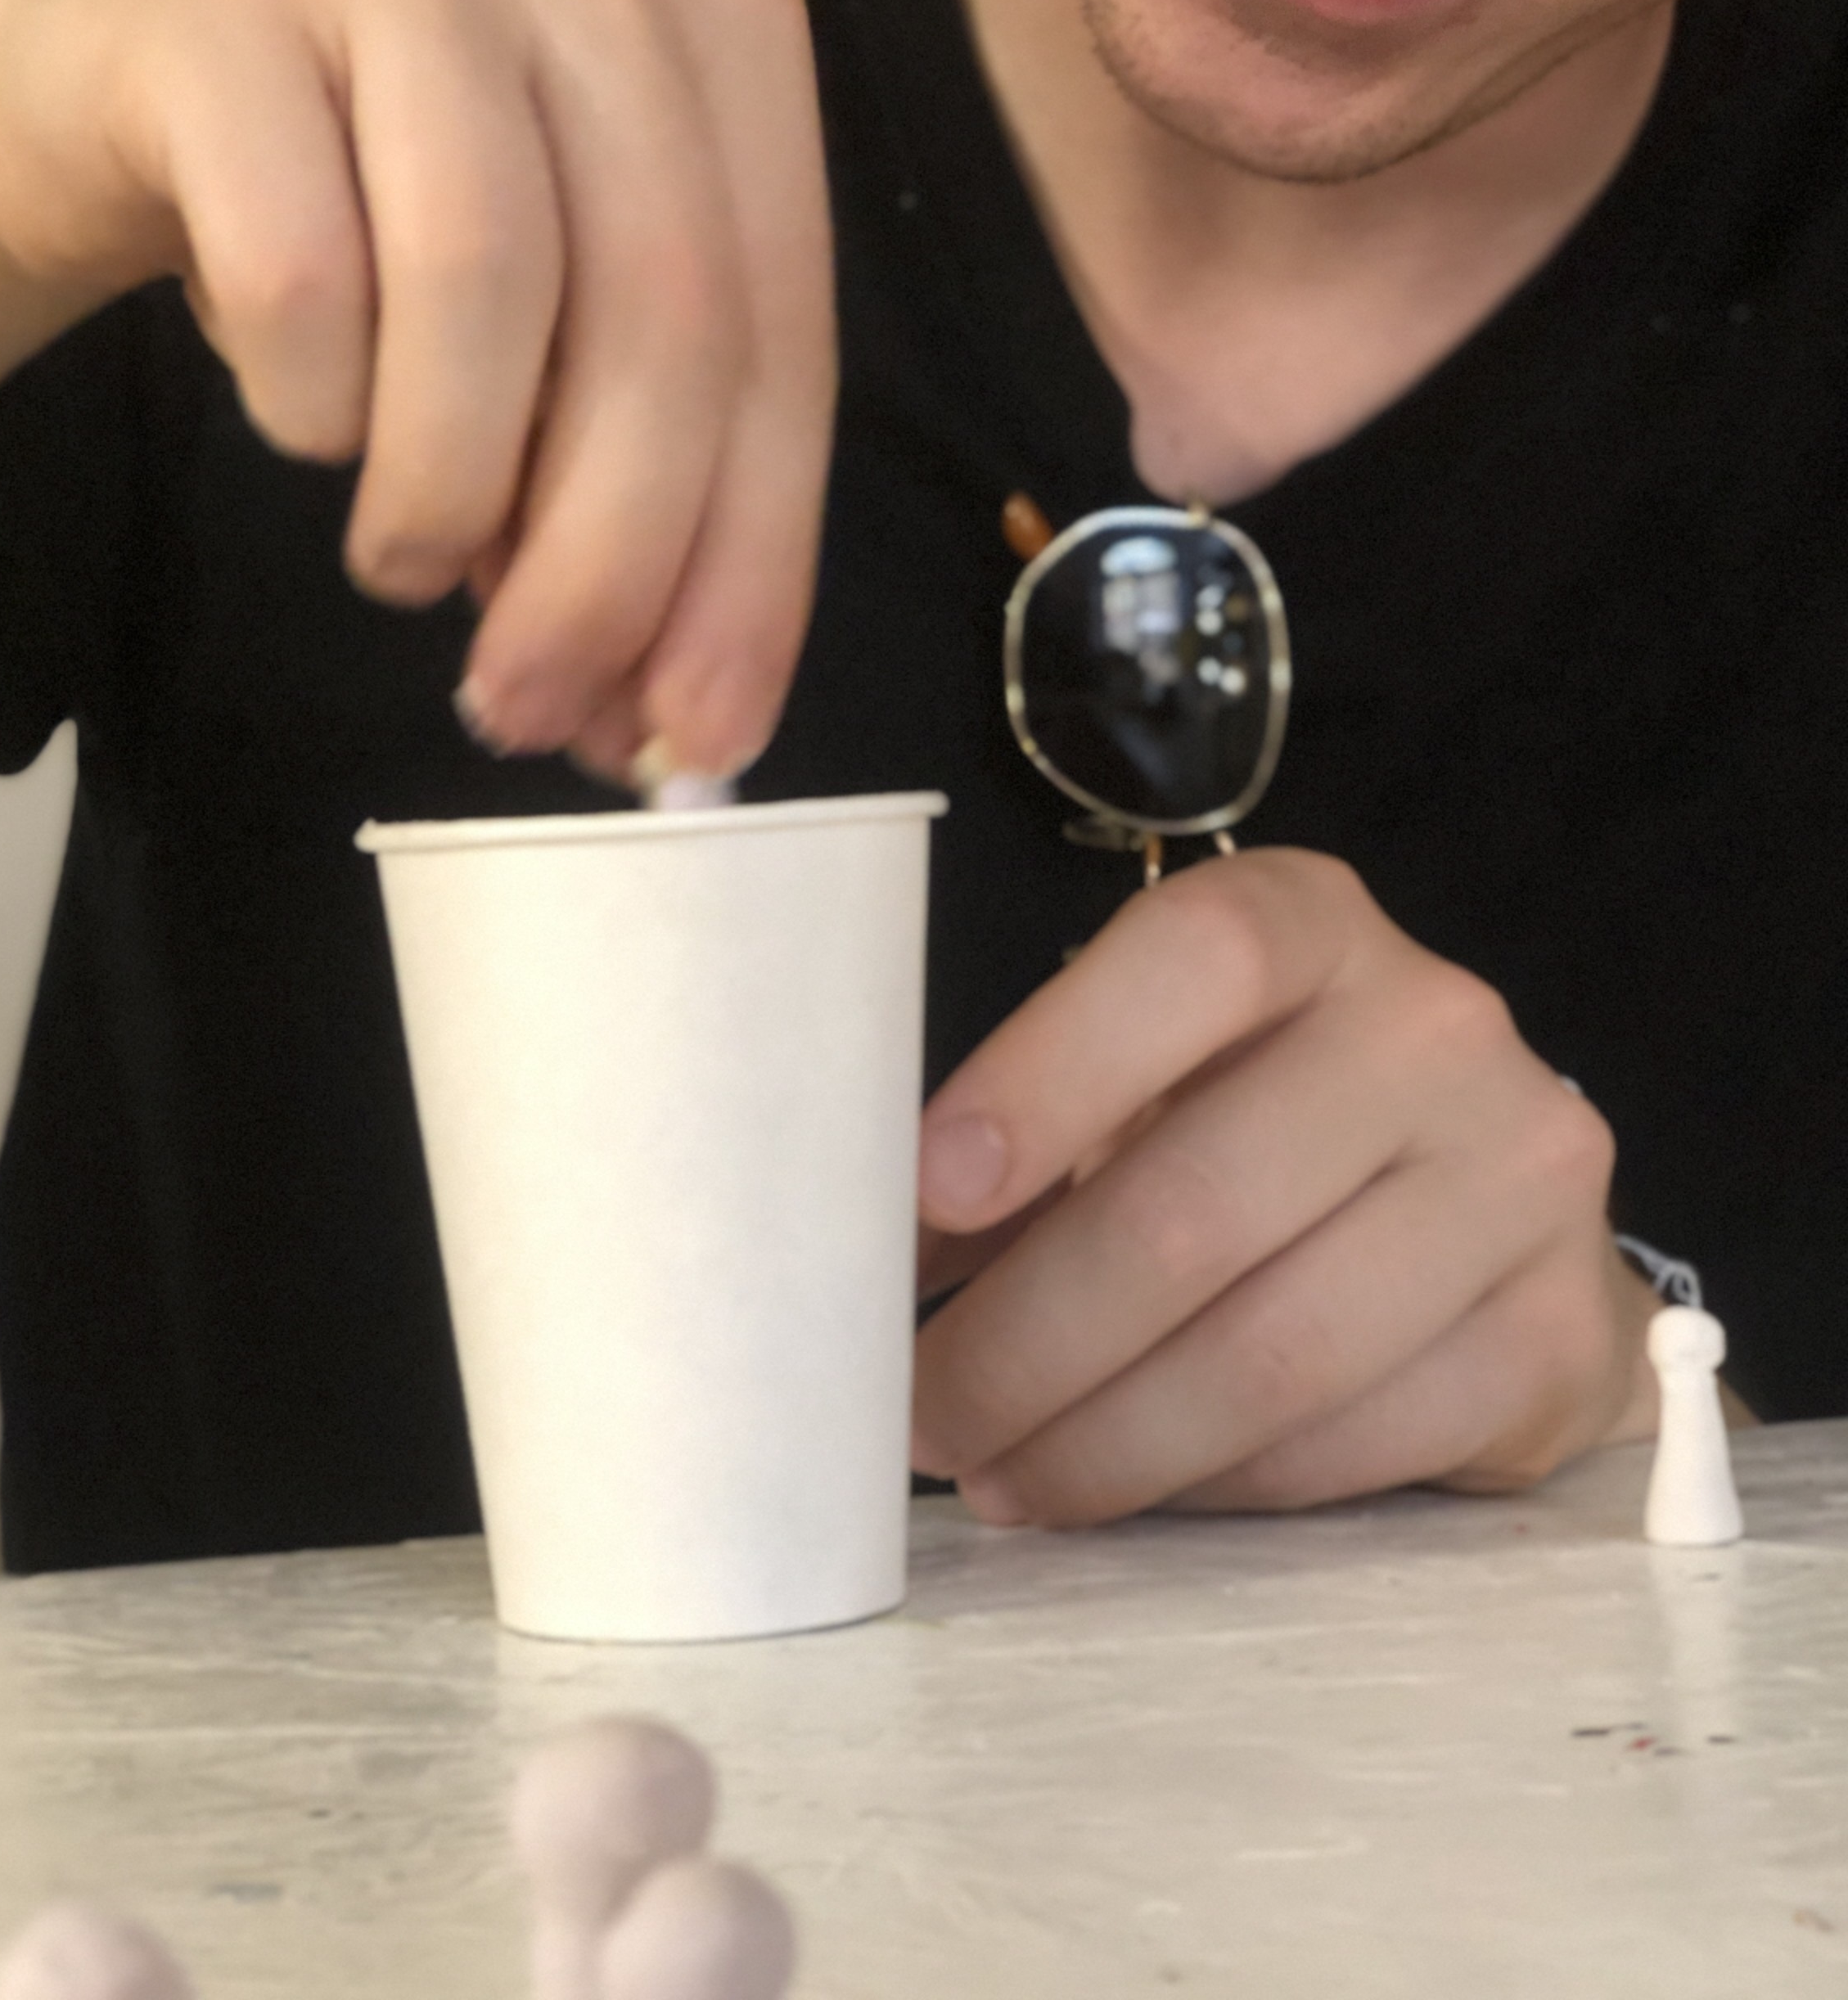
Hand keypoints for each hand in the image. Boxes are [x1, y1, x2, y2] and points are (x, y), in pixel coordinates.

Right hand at [0, 0, 835, 782]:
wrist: (102, 73)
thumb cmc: (371, 207)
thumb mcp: (548, 332)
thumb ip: (633, 486)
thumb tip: (681, 727)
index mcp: (726, 21)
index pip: (781, 334)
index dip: (750, 564)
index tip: (693, 742)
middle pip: (658, 314)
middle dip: (604, 561)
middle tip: (523, 708)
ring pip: (483, 284)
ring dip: (445, 488)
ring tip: (404, 559)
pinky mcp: (228, 10)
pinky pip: (295, 269)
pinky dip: (309, 401)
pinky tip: (302, 414)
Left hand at [909, 846, 1658, 1519]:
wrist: (1490, 1208)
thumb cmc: (1261, 1119)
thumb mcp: (1156, 1073)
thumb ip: (1032, 1132)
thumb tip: (861, 1259)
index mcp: (1313, 923)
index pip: (1194, 958)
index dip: (1050, 1071)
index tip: (930, 1191)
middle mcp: (1435, 1028)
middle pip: (1201, 1200)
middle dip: (1027, 1336)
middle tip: (921, 1411)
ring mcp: (1520, 1179)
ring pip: (1273, 1349)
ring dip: (1101, 1440)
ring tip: (994, 1477)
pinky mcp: (1555, 1332)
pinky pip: (1353, 1442)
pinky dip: (1214, 1486)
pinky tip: (1129, 1492)